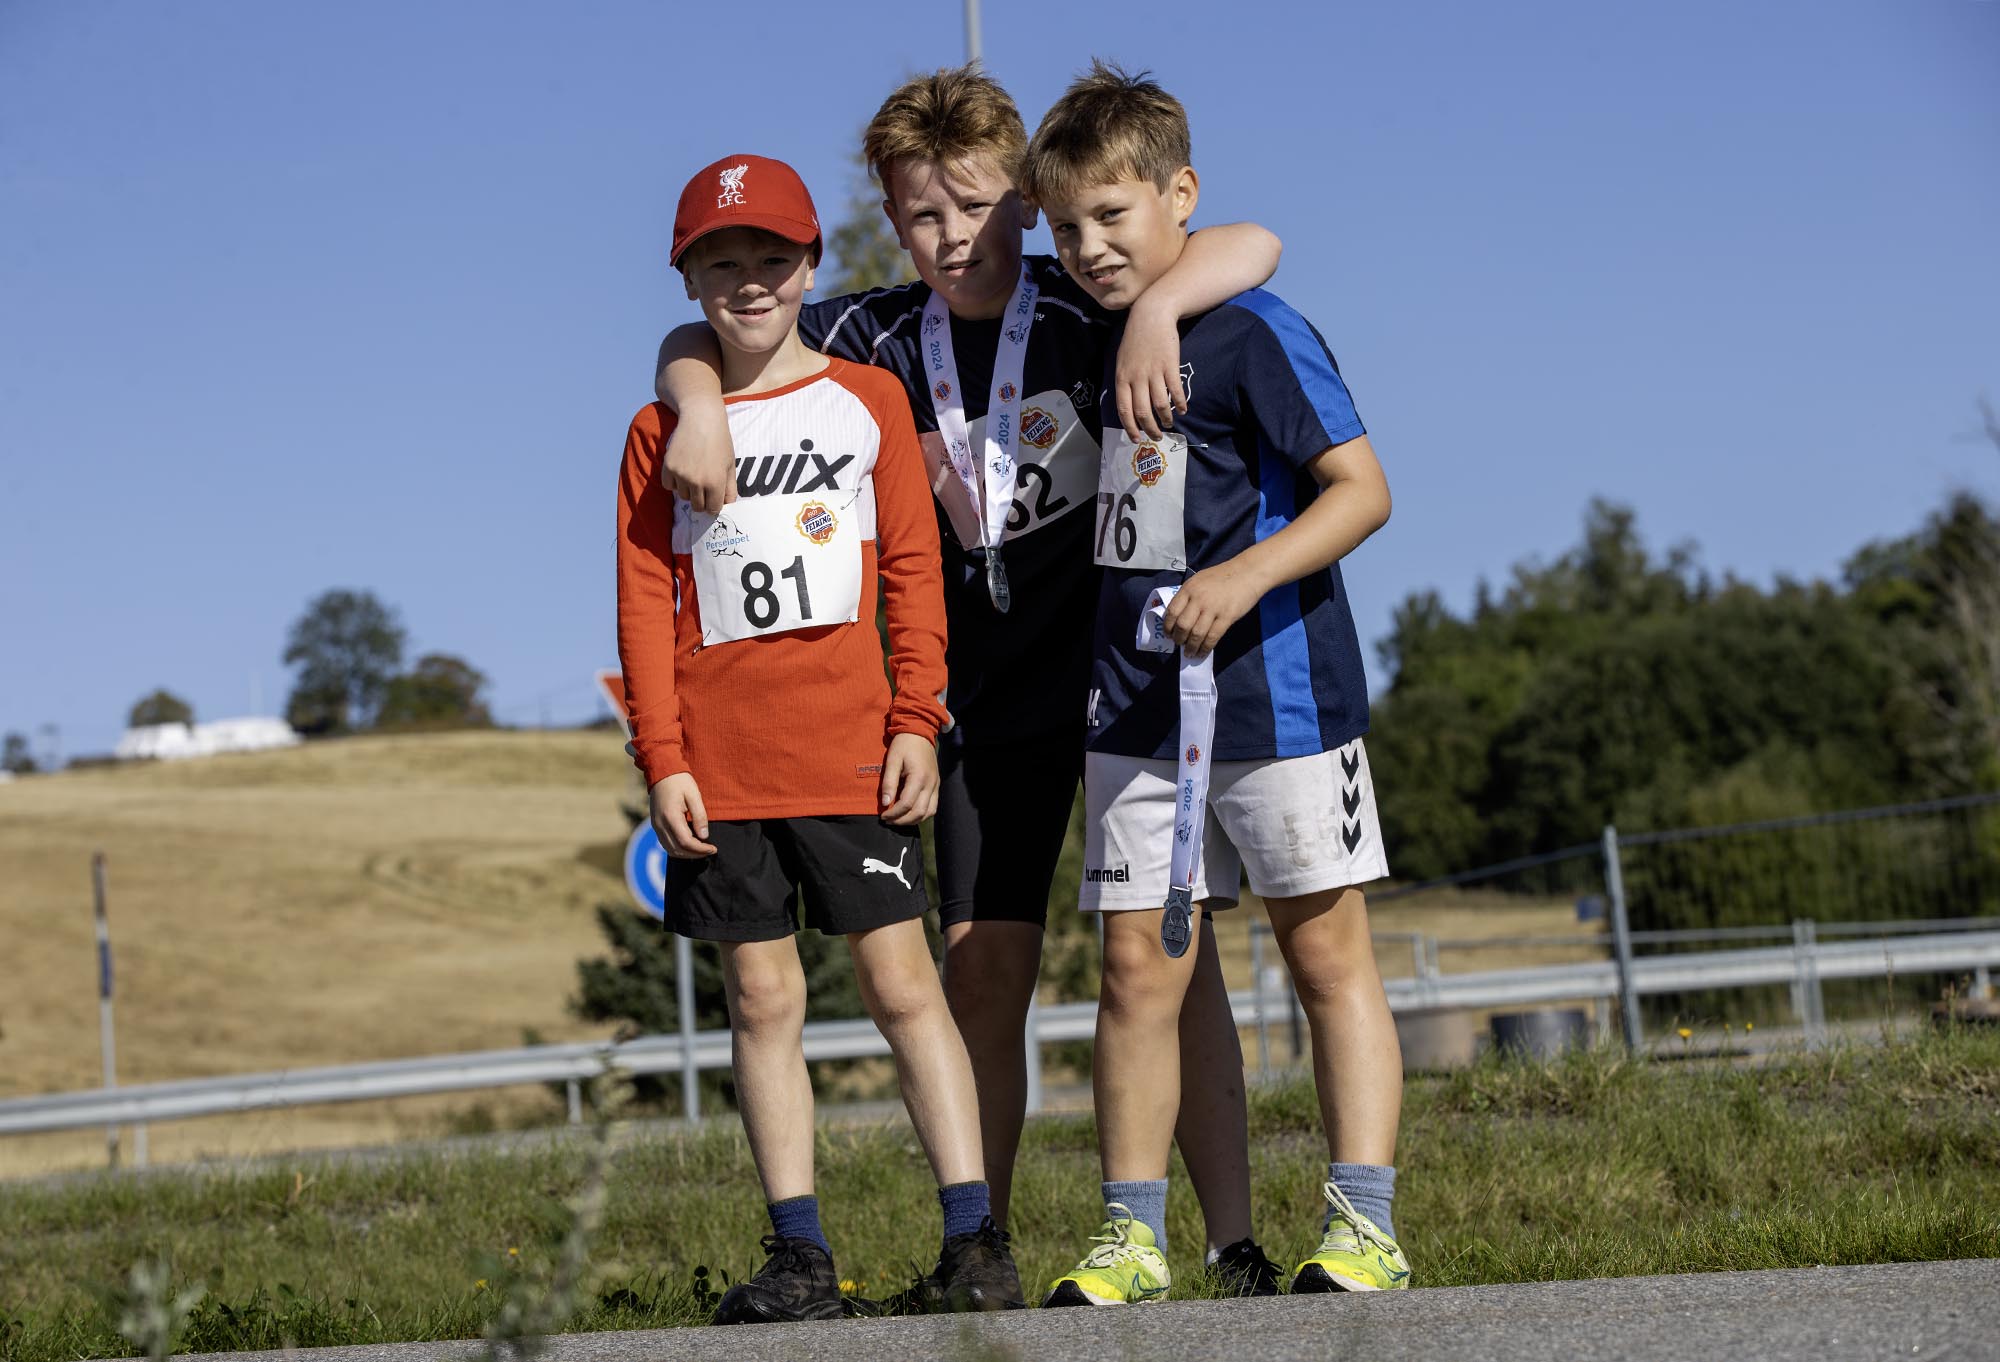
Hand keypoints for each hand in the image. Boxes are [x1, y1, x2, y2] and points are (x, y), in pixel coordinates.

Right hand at [650, 773, 717, 857]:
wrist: (661, 771)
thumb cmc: (680, 781)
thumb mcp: (694, 795)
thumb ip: (700, 816)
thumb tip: (704, 836)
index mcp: (671, 816)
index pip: (686, 842)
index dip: (700, 849)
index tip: (713, 848)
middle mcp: (660, 824)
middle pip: (677, 850)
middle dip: (695, 854)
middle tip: (710, 851)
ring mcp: (656, 825)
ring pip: (670, 850)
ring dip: (686, 854)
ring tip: (702, 850)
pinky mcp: (655, 825)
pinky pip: (665, 844)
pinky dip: (678, 849)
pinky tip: (690, 845)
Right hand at [661, 401, 736, 514]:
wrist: (700, 418)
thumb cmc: (720, 440)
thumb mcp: (730, 465)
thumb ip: (730, 488)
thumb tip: (727, 505)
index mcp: (715, 482)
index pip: (713, 509)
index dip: (714, 505)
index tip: (713, 499)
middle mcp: (697, 482)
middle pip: (697, 506)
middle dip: (702, 500)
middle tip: (704, 486)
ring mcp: (681, 475)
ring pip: (683, 496)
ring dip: (688, 490)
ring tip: (694, 472)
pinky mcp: (668, 467)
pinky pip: (669, 486)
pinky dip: (674, 482)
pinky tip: (682, 469)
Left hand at [879, 732, 939, 825]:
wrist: (920, 731)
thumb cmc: (904, 744)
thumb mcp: (892, 760)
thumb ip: (889, 782)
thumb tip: (885, 803)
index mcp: (919, 777)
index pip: (906, 804)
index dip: (893, 813)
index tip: (882, 815)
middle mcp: (931, 784)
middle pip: (919, 812)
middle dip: (902, 820)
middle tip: (888, 820)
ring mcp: (936, 785)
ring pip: (929, 812)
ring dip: (913, 820)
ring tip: (898, 819)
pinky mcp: (937, 785)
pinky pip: (933, 806)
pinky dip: (922, 814)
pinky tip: (910, 813)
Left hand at [1113, 297, 1185, 442]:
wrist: (1151, 315)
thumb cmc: (1135, 338)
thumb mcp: (1122, 360)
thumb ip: (1125, 381)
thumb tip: (1129, 404)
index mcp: (1122, 377)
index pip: (1124, 410)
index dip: (1130, 427)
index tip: (1137, 438)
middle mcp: (1137, 378)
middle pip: (1143, 412)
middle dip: (1150, 429)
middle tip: (1156, 437)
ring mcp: (1154, 372)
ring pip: (1160, 405)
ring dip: (1166, 419)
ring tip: (1170, 424)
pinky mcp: (1170, 366)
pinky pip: (1175, 392)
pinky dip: (1180, 404)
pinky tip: (1182, 410)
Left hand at [1163, 558, 1265, 659]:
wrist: (1248, 572)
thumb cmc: (1223, 576)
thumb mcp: (1200, 580)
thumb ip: (1189, 595)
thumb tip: (1179, 617)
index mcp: (1189, 588)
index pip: (1172, 612)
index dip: (1168, 627)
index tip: (1169, 634)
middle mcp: (1198, 598)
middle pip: (1182, 625)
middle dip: (1178, 639)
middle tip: (1179, 644)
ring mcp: (1213, 608)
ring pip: (1196, 634)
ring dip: (1191, 647)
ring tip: (1189, 653)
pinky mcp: (1227, 616)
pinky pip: (1213, 637)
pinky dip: (1205, 647)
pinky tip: (1202, 652)